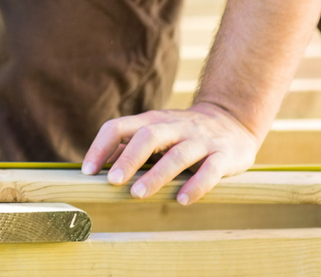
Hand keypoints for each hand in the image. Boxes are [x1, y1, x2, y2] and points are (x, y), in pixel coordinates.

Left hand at [80, 103, 261, 204]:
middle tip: (112, 181)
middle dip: (129, 158)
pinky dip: (196, 185)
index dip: (101, 147)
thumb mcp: (156, 133)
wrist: (233, 120)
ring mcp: (200, 140)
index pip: (119, 126)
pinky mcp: (223, 155)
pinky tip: (182, 200)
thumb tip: (95, 169)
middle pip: (148, 135)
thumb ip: (128, 148)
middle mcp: (175, 127)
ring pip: (178, 154)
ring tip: (138, 194)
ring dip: (156, 175)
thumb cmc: (183, 134)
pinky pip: (210, 170)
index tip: (87, 171)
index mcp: (152, 121)